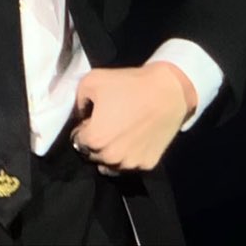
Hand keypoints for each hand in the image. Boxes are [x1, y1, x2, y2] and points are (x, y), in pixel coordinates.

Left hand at [71, 63, 196, 172]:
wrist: (167, 91)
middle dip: (96, 141)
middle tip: (107, 123)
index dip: (83, 127)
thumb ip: (78, 101)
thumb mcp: (92, 80)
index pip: (77, 140)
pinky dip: (130, 154)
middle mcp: (111, 158)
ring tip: (121, 131)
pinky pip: (131, 164)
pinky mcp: (148, 165)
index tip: (92, 118)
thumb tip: (80, 116)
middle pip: (93, 154)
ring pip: (111, 164)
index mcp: (95, 139)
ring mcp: (131, 164)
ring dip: (111, 151)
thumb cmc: (128, 84)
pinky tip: (135, 137)